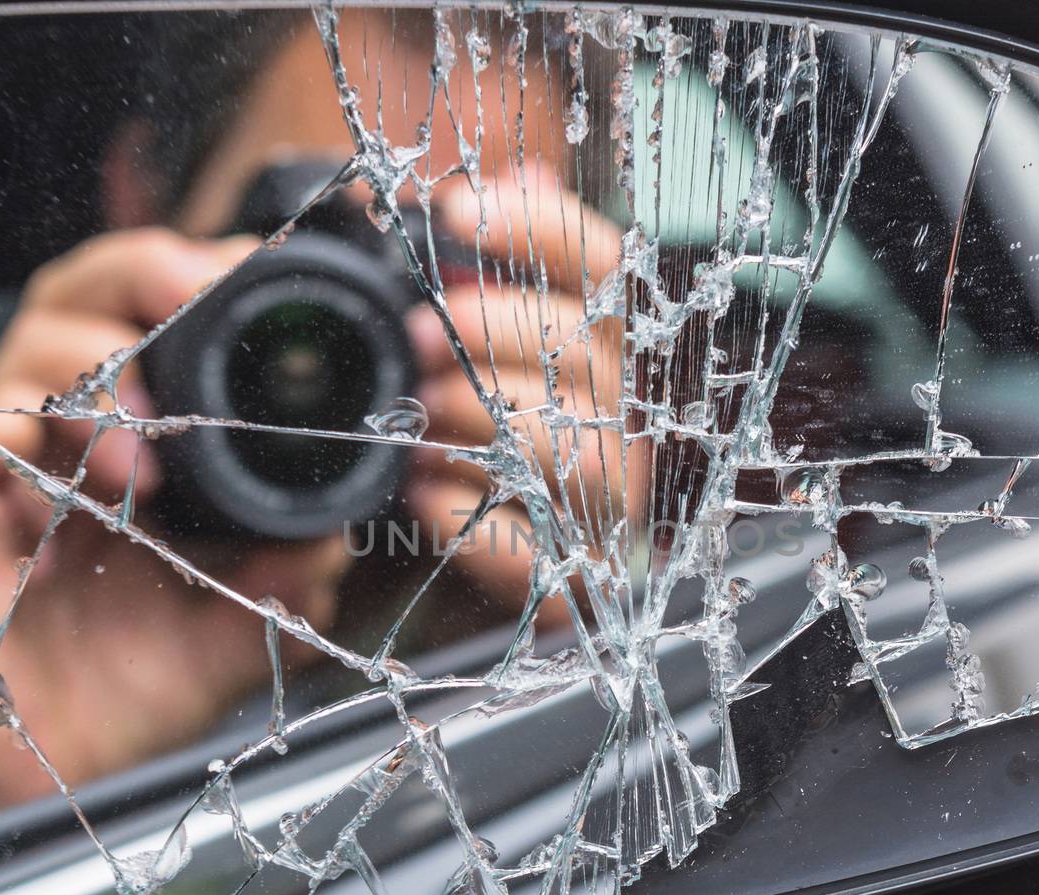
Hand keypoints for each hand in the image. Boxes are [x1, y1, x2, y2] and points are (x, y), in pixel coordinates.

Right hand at [0, 229, 350, 817]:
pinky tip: (83, 505)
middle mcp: (70, 437)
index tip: (249, 273)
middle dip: (136, 276)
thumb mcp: (243, 620)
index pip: (149, 315)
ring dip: (92, 384)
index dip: (192, 274)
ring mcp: (11, 473)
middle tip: (189, 296)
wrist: (69, 776)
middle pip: (76, 297)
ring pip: (23, 359)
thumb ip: (290, 569)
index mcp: (138, 437)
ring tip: (142, 460)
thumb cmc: (143, 685)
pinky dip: (32, 461)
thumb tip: (338, 528)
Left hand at [405, 164, 632, 625]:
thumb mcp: (492, 341)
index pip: (601, 262)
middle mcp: (624, 413)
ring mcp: (608, 499)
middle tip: (417, 335)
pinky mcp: (575, 579)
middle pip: (581, 349)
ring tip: (414, 419)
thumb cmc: (489, 434)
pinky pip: (538, 551)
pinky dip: (470, 520)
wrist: (502, 570)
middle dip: (489, 331)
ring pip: (569, 447)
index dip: (535, 225)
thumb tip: (514, 172)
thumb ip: (503, 265)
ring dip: (480, 423)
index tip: (455, 211)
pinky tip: (420, 494)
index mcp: (605, 345)